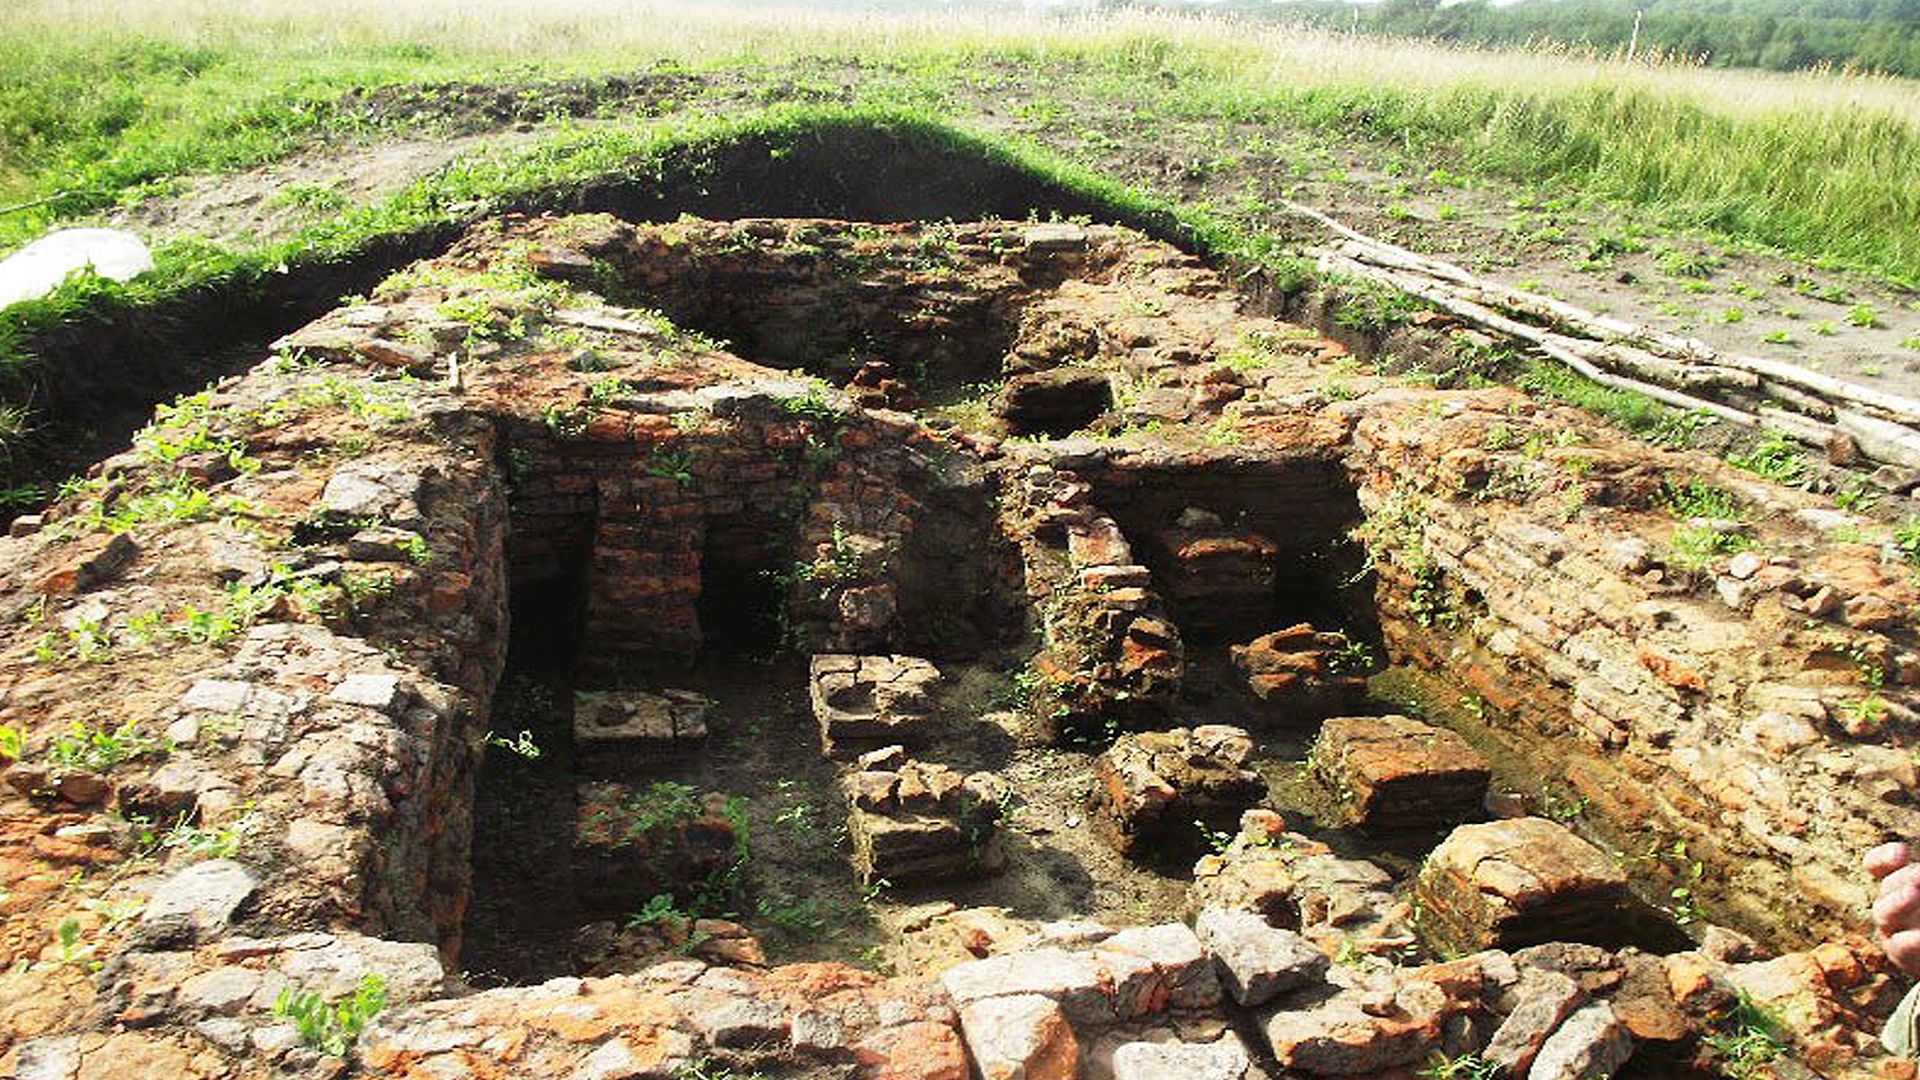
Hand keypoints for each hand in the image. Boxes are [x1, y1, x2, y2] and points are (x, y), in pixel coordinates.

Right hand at [1867, 842, 1919, 976]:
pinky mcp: (1902, 956)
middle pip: (1888, 887)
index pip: (1876, 866)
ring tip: (1914, 893)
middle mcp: (1891, 907)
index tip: (1901, 853)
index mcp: (1899, 886)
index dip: (1882, 859)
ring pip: (1884, 913)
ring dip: (1898, 902)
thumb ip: (1917, 878)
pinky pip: (1900, 947)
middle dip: (1904, 878)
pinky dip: (1911, 941)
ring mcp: (1893, 932)